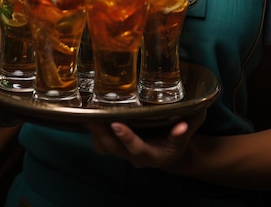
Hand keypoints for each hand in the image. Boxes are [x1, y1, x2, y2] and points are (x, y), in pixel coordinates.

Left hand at [86, 109, 205, 168]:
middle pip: (113, 148)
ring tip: (87, 113)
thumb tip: (182, 124)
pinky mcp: (117, 147)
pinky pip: (101, 143)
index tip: (117, 124)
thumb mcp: (183, 139)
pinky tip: (90, 115)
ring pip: (104, 147)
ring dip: (94, 132)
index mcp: (151, 155)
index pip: (136, 148)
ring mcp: (123, 152)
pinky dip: (94, 131)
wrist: (169, 153)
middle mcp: (134, 156)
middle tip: (92, 115)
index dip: (126, 137)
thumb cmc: (176, 143)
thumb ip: (182, 132)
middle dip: (101, 133)